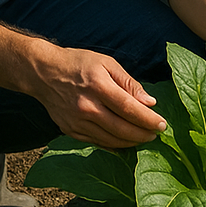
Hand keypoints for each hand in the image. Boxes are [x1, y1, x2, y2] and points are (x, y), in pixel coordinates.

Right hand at [31, 46, 166, 149]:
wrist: (43, 72)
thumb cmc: (77, 63)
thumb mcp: (105, 62)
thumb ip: (128, 82)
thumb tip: (149, 102)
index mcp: (98, 85)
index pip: (130, 109)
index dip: (149, 119)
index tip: (163, 124)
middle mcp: (87, 106)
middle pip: (123, 129)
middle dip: (144, 134)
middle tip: (156, 134)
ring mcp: (78, 122)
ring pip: (112, 141)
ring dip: (132, 142)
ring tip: (143, 137)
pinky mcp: (71, 131)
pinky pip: (99, 143)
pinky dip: (115, 144)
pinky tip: (124, 140)